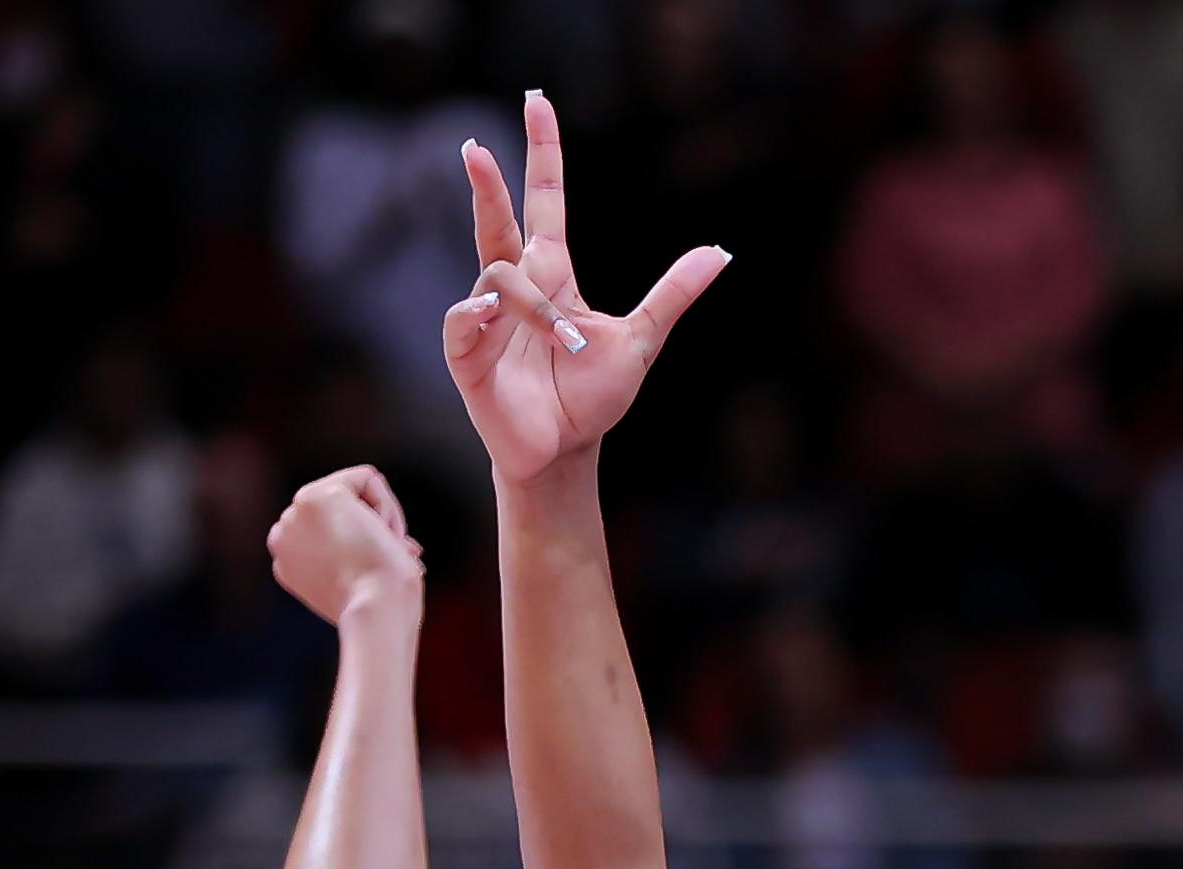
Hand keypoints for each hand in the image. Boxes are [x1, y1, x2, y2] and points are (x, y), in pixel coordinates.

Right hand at [263, 466, 422, 625]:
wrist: (377, 610)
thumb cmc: (383, 604)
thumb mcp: (362, 582)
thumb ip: (359, 559)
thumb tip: (403, 546)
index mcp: (289, 559)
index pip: (333, 530)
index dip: (366, 543)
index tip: (381, 565)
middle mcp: (283, 534)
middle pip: (342, 508)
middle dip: (373, 528)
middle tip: (388, 558)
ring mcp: (295, 513)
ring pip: (353, 490)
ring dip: (381, 519)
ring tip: (386, 549)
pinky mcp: (317, 497)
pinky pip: (366, 478)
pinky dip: (387, 504)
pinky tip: (383, 534)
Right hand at [447, 91, 730, 482]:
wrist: (565, 451)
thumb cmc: (594, 395)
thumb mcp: (642, 339)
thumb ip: (673, 294)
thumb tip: (720, 251)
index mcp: (552, 275)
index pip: (544, 202)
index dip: (542, 154)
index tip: (537, 103)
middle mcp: (514, 287)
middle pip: (496, 221)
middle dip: (486, 184)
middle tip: (476, 148)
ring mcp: (484, 316)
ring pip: (499, 280)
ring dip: (536, 310)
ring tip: (567, 345)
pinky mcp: (465, 351)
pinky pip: (462, 318)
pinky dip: (477, 314)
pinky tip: (489, 314)